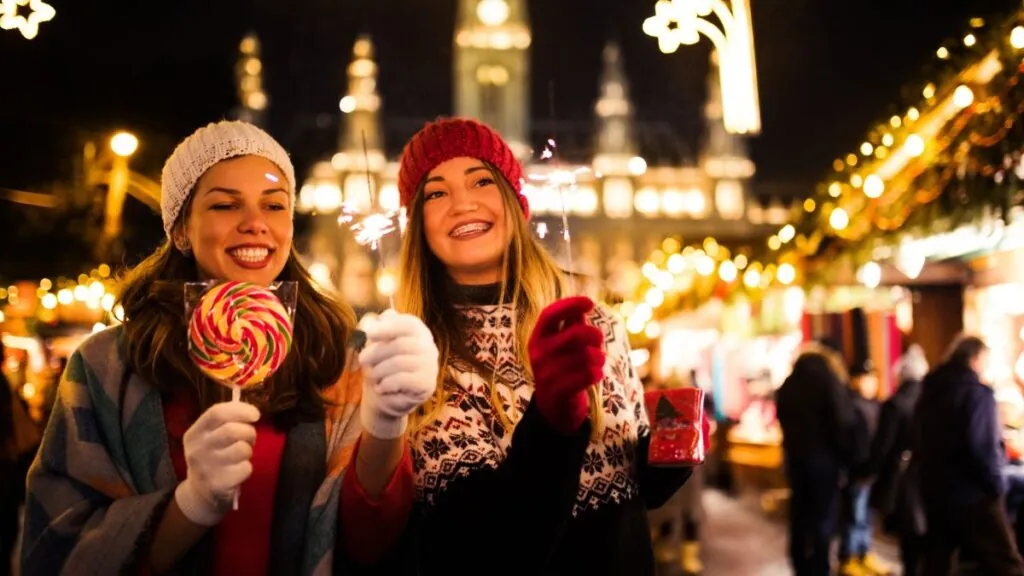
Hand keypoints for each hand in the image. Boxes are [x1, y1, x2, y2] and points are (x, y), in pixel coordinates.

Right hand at [174, 401, 258, 525]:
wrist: (200, 493)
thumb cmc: (211, 457)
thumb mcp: (209, 438)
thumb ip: (225, 422)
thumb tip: (251, 411)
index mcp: (194, 434)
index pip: (217, 413)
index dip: (240, 410)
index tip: (256, 414)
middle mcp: (197, 449)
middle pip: (232, 431)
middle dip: (249, 432)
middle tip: (250, 438)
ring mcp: (207, 468)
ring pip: (242, 449)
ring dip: (249, 450)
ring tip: (242, 454)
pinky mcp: (219, 484)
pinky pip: (246, 468)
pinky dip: (247, 467)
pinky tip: (238, 470)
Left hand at [358, 310, 438, 438]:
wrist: (387, 395)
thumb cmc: (381, 363)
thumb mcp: (374, 343)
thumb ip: (373, 329)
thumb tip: (370, 322)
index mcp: (419, 332)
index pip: (409, 324)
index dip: (388, 327)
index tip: (369, 334)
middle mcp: (429, 347)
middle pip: (401, 344)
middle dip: (377, 352)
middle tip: (362, 359)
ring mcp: (431, 366)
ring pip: (400, 363)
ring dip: (379, 370)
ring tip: (371, 375)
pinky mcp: (427, 384)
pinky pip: (403, 380)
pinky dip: (386, 383)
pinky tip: (381, 387)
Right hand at [528, 296, 605, 433]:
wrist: (553, 407)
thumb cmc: (562, 367)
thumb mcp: (562, 344)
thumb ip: (572, 325)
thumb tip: (585, 303)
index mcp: (537, 338)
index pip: (549, 315)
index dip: (569, 305)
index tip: (590, 303)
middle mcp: (538, 354)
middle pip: (575, 334)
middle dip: (595, 334)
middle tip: (600, 339)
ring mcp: (546, 374)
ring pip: (586, 356)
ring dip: (599, 357)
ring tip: (598, 361)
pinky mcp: (558, 391)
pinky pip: (589, 375)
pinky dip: (598, 373)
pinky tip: (596, 375)